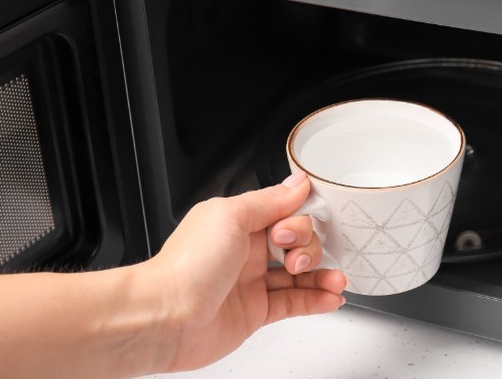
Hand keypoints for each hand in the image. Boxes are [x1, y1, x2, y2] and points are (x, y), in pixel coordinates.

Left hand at [141, 170, 346, 372]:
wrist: (165, 317)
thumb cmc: (187, 266)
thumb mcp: (231, 216)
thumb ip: (269, 201)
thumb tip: (297, 183)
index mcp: (237, 222)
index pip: (285, 213)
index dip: (298, 220)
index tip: (294, 230)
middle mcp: (245, 250)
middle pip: (297, 243)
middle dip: (308, 247)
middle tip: (295, 257)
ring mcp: (251, 282)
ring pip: (299, 274)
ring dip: (322, 274)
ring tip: (336, 280)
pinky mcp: (255, 312)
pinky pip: (294, 303)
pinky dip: (316, 300)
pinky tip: (331, 297)